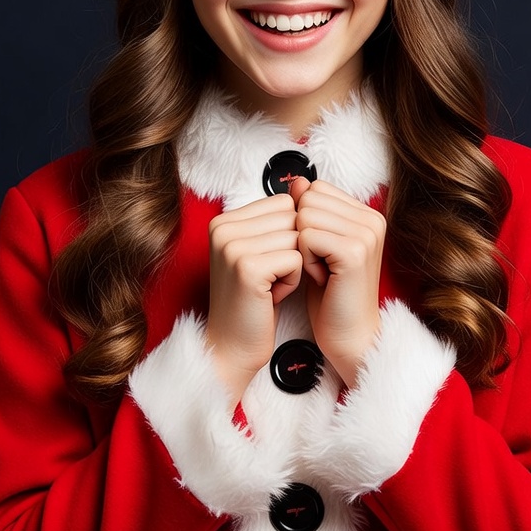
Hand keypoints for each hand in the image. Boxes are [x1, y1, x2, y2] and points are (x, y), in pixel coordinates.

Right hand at [206, 194, 302, 403]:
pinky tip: (271, 296)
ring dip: (294, 266)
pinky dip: (293, 279)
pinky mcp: (247, 267)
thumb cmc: (254, 300)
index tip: (268, 263)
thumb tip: (307, 182)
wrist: (232, 347)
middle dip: (293, 249)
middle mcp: (223, 227)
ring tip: (269, 287)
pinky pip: (296, 258)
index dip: (288, 235)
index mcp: (224, 219)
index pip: (283, 204)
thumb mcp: (260, 250)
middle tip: (269, 278)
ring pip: (297, 238)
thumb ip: (278, 218)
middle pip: (292, 218)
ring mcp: (232, 246)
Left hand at [290, 177, 385, 387]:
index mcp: (366, 212)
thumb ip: (309, 209)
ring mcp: (366, 234)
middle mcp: (372, 218)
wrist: (348, 336)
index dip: (306, 220)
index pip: (315, 189)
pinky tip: (322, 279)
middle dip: (303, 234)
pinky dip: (305, 261)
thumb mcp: (316, 244)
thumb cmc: (330, 293)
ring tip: (323, 272)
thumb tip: (297, 180)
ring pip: (304, 216)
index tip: (321, 251)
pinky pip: (306, 237)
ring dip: (303, 248)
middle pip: (307, 200)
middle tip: (321, 264)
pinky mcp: (354, 252)